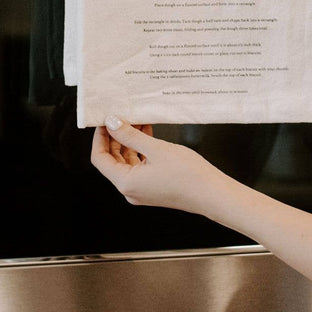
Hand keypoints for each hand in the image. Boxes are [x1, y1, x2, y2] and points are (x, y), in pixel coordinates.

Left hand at [91, 118, 221, 211]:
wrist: (212, 194)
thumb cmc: (188, 175)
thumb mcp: (156, 149)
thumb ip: (131, 136)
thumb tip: (112, 124)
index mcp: (126, 183)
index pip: (100, 158)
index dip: (100, 138)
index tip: (105, 121)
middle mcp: (130, 190)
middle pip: (112, 161)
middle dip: (115, 138)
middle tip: (121, 118)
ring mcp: (142, 190)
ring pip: (127, 163)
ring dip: (130, 142)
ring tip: (138, 122)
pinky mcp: (153, 188)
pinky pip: (139, 167)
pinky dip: (140, 151)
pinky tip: (148, 135)